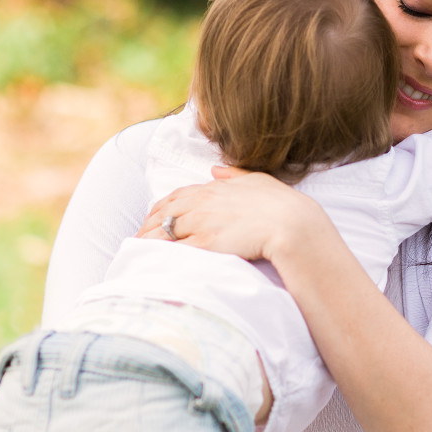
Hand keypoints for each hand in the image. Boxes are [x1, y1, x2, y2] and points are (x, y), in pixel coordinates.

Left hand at [137, 166, 329, 263]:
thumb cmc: (283, 204)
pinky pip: (175, 250)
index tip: (151, 218)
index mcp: (214, 188)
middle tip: (137, 237)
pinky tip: (153, 261)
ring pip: (164, 231)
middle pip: (164, 213)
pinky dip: (161, 254)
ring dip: (148, 241)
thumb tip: (216, 169)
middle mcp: (203, 203)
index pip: (177, 196)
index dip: (160, 207)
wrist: (294, 225)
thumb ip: (234, 175)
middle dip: (147, 225)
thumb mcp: (259, 180)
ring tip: (137, 251)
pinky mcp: (206, 244)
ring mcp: (203, 223)